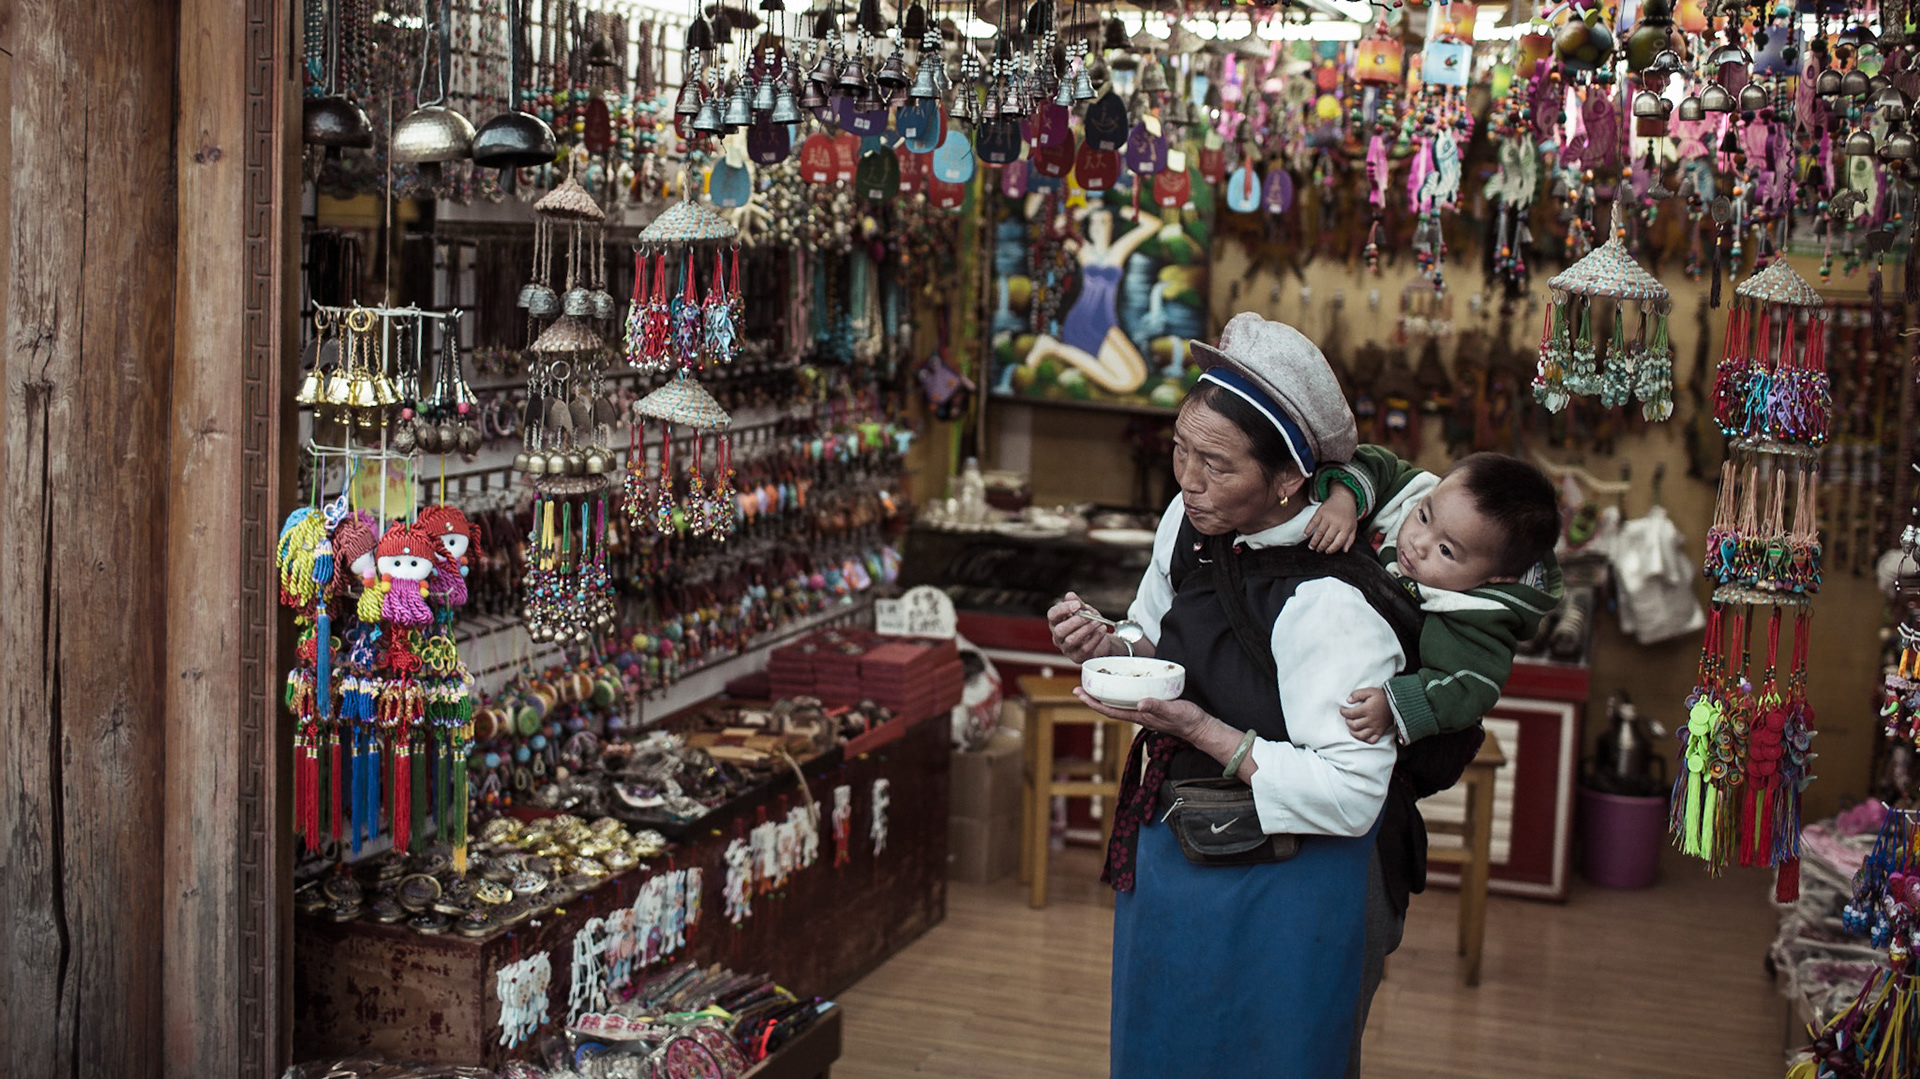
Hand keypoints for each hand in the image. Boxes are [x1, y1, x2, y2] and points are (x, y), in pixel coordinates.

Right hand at [1047, 592, 1117, 663]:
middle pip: (1059, 630)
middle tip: (1089, 616)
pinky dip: (1095, 637)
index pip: (1052, 615)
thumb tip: (1069, 596)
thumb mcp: (1085, 610)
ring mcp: (1066, 648)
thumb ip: (1078, 604)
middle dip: (1076, 621)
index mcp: (1057, 622)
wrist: (1101, 639)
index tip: (1077, 605)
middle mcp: (1058, 637)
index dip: (1063, 609)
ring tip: (1098, 622)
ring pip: (1071, 640)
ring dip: (1086, 629)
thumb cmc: (1089, 624)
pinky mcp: (1078, 657)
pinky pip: (1084, 648)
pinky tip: (1102, 629)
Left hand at [1071, 690, 1209, 740]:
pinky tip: (1121, 686)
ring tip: (1095, 686)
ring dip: (1105, 696)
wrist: (1199, 726)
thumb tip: (1139, 703)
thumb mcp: (1173, 710)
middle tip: (1079, 688)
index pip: (1110, 710)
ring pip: (1119, 704)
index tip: (1079, 694)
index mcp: (1139, 716)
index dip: (1093, 703)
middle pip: (1110, 707)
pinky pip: (1130, 700)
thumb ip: (1157, 707)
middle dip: (1093, 699)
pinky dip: (1120, 694)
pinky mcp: (1151, 707)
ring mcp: (1144, 712)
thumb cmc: (1186, 720)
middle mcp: (1138, 715)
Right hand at [1305, 485, 1359, 552]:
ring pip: (1319, 532)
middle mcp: (1337, 523)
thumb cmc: (1348, 514)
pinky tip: (1305, 535)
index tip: (1327, 552)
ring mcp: (1328, 517)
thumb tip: (1345, 550)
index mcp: (1346, 527)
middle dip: (1322, 546)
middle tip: (1318, 550)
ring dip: (1314, 541)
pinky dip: (1308, 529)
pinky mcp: (1320, 512)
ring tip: (1311, 546)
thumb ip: (1350, 539)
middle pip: (1327, 538)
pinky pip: (1313, 522)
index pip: (1338, 542)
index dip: (1332, 549)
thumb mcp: (1353, 526)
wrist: (1343, 497)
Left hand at [1339, 687, 1395, 743]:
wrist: (1397, 703)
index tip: (1342, 710)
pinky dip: (1365, 739)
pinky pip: (1372, 740)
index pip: (1350, 714)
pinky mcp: (1380, 732)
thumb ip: (1358, 694)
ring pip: (1361, 735)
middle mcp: (1371, 720)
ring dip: (1354, 732)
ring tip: (1352, 727)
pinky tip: (1362, 733)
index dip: (1343, 712)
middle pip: (1354, 725)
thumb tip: (1348, 700)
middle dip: (1348, 722)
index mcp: (1367, 709)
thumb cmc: (1382, 696)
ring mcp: (1376, 727)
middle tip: (1348, 717)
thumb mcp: (1370, 691)